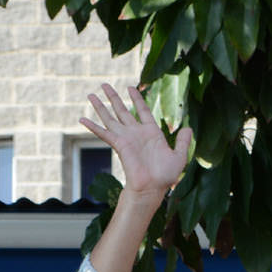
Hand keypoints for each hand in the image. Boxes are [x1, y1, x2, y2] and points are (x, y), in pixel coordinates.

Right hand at [81, 83, 191, 201]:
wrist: (152, 187)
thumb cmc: (165, 176)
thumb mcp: (179, 156)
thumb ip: (183, 142)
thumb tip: (189, 128)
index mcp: (151, 132)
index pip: (142, 110)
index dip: (137, 98)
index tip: (130, 87)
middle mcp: (136, 133)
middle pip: (122, 110)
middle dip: (113, 97)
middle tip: (104, 84)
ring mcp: (126, 138)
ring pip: (110, 117)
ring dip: (100, 106)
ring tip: (91, 94)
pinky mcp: (118, 145)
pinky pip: (103, 133)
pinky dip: (93, 126)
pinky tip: (82, 119)